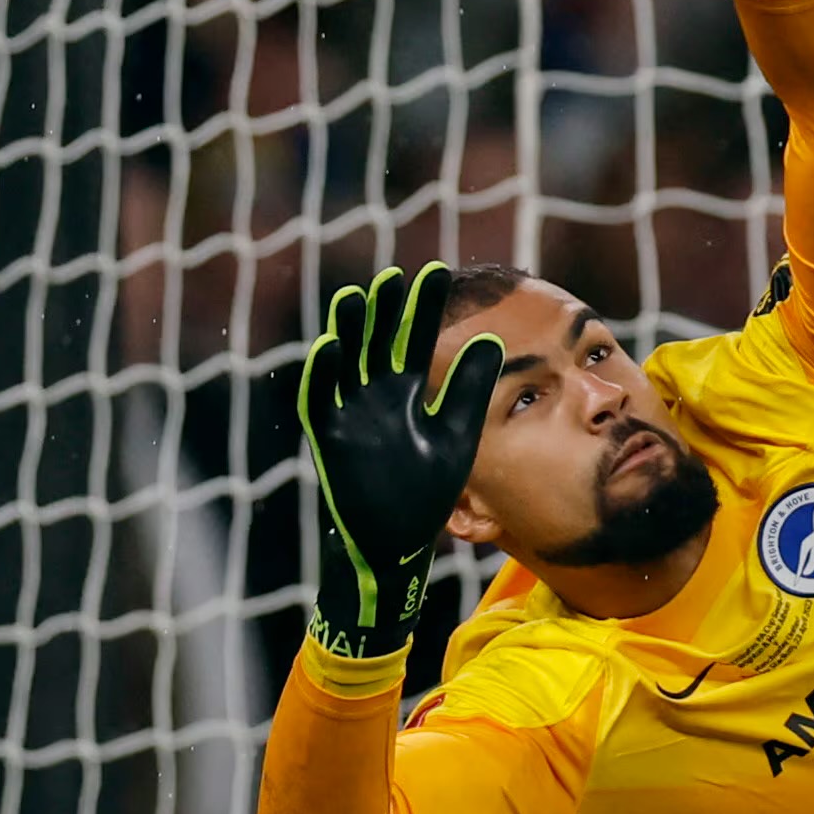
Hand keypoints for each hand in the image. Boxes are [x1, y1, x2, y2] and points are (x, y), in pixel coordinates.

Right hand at [297, 264, 505, 659]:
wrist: (398, 541)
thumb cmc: (427, 490)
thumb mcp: (457, 435)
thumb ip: (469, 391)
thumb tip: (492, 341)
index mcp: (406, 393)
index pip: (415, 340)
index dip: (423, 310)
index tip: (435, 273)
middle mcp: (375, 397)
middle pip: (376, 343)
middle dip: (383, 313)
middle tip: (391, 277)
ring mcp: (350, 415)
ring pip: (346, 364)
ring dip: (348, 332)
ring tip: (355, 298)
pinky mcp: (330, 439)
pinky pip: (320, 402)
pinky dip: (323, 376)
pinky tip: (330, 346)